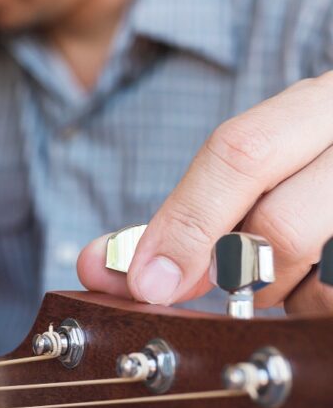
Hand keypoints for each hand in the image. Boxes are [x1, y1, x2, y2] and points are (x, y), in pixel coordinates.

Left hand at [78, 71, 332, 313]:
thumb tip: (98, 265)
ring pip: (315, 276)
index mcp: (322, 104)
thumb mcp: (255, 170)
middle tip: (225, 278)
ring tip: (282, 270)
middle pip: (278, 226)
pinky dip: (306, 304)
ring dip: (275, 292)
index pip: (240, 153)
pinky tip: (309, 281)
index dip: (185, 224)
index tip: (145, 281)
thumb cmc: (304, 175)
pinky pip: (331, 300)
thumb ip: (183, 213)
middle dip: (230, 270)